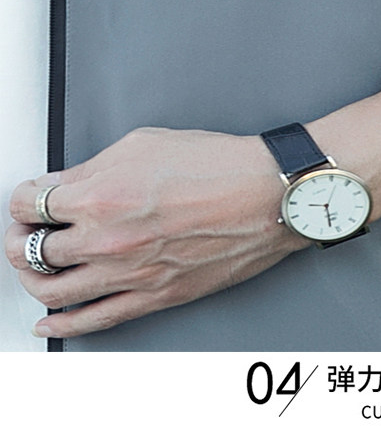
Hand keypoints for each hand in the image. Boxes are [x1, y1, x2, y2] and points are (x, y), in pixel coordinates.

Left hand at [4, 127, 309, 337]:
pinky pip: (95, 319)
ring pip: (52, 290)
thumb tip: (67, 184)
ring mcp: (130, 273)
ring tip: (36, 269)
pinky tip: (51, 321)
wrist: (267, 196)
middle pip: (31, 249)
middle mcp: (107, 239)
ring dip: (33, 278)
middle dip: (22, 238)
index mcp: (99, 195)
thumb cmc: (219, 166)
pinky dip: (64, 324)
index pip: (27, 203)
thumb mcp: (145, 144)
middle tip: (27, 233)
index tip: (29, 201)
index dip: (22, 200)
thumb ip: (94, 168)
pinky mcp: (156, 296)